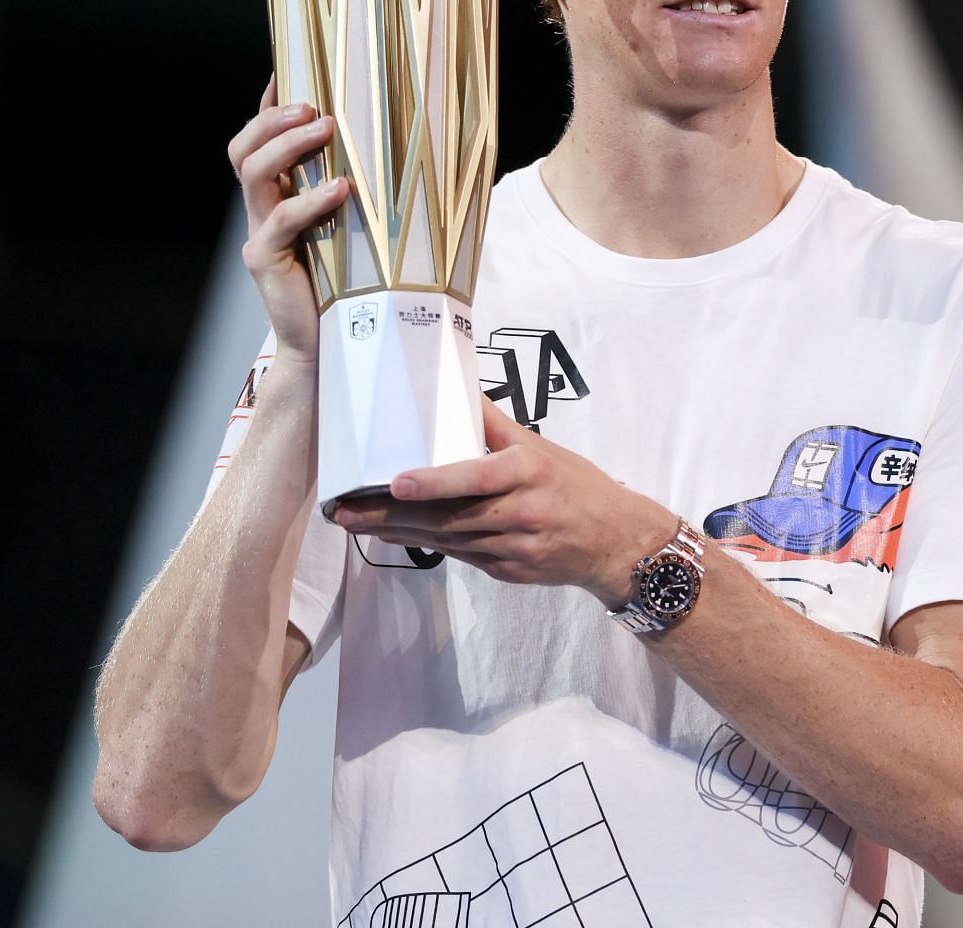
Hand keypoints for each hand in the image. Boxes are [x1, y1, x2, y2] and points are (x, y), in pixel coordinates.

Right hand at [225, 76, 346, 360]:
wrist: (334, 346)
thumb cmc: (355, 286)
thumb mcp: (357, 229)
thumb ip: (361, 194)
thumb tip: (406, 152)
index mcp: (280, 198)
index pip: (260, 142)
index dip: (266, 108)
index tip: (284, 73)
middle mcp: (263, 211)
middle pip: (244, 150)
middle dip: (272, 120)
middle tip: (312, 105)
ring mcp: (260, 235)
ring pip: (254, 175)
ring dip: (287, 145)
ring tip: (324, 128)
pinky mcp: (266, 261)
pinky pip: (282, 221)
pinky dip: (310, 200)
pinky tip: (340, 189)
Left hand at [331, 399, 677, 605]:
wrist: (616, 544)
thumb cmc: (576, 486)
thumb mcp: (542, 447)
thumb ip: (497, 425)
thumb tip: (460, 390)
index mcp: (529, 472)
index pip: (476, 478)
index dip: (436, 482)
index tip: (396, 483)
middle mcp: (521, 511)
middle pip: (448, 517)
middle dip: (390, 517)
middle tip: (345, 512)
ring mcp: (514, 547)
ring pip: (446, 541)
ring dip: (398, 533)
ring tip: (356, 523)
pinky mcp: (508, 571)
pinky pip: (461, 557)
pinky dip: (426, 546)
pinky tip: (397, 537)